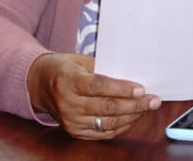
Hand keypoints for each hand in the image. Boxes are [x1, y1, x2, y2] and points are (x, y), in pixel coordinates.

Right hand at [26, 53, 159, 139]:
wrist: (39, 85)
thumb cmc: (64, 69)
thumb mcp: (80, 60)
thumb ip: (103, 69)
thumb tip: (131, 78)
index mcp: (69, 81)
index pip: (100, 87)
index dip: (122, 89)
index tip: (141, 89)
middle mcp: (69, 103)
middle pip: (107, 107)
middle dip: (134, 105)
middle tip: (153, 100)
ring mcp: (71, 120)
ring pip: (108, 123)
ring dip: (131, 116)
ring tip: (147, 109)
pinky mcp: (75, 132)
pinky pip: (103, 133)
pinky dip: (121, 126)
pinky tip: (133, 118)